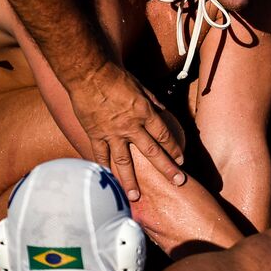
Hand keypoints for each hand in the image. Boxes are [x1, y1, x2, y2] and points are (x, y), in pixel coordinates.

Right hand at [66, 64, 185, 202]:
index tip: (181, 160)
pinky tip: (109, 181)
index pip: (165, 136)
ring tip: (136, 197)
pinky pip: (101, 155)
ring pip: (124, 162)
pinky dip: (105, 168)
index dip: (174, 149)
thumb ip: (152, 102)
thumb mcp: (141, 87)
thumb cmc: (117, 77)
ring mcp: (112, 133)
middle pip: (152, 152)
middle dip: (167, 169)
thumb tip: (163, 112)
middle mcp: (131, 126)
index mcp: (145, 113)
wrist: (89, 74)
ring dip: (131, 181)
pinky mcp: (95, 135)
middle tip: (179, 182)